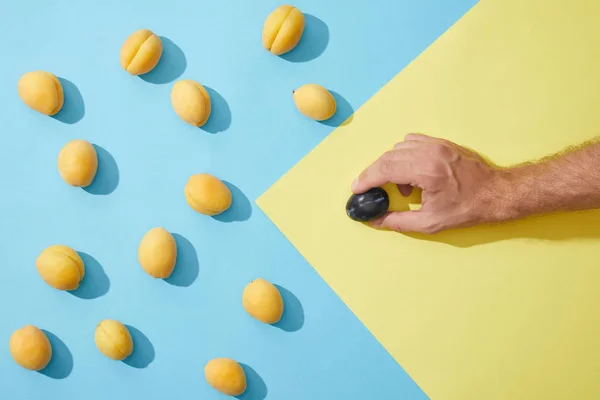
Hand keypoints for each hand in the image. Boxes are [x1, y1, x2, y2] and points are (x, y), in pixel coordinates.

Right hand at [351, 134, 504, 232]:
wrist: (496, 193)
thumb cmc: (467, 209)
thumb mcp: (431, 223)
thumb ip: (399, 222)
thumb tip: (375, 221)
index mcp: (426, 171)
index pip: (386, 169)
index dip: (367, 179)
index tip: (356, 188)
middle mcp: (429, 152)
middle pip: (388, 157)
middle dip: (373, 173)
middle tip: (367, 188)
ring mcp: (436, 144)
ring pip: (398, 148)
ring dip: (390, 165)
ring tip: (401, 187)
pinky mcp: (441, 142)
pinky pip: (412, 141)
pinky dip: (403, 154)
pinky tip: (410, 171)